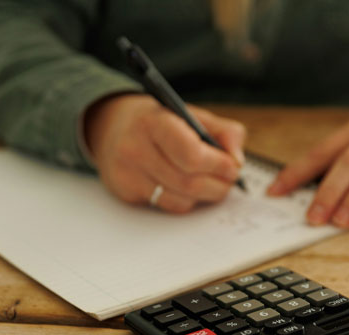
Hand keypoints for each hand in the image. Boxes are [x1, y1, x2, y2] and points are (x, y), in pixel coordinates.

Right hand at [85, 94, 245, 212]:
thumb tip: (237, 161)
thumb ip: (224, 132)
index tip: (232, 166)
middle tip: (229, 180)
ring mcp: (127, 174)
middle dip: (218, 185)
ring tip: (213, 184)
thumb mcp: (192, 114)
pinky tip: (189, 188)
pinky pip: (168, 206)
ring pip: (181, 200)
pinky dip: (187, 201)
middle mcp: (135, 148)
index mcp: (154, 122)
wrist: (112, 127)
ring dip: (205, 196)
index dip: (218, 165)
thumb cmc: (160, 122)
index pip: (192, 155)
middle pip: (189, 183)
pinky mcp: (126, 192)